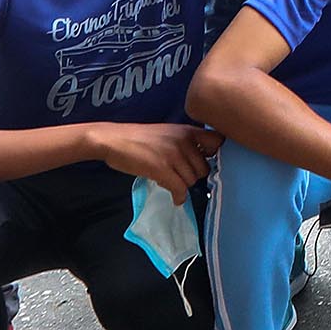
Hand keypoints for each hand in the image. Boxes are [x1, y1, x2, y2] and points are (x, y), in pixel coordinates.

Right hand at [88, 122, 221, 199]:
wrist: (113, 139)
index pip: (218, 141)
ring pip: (192, 180)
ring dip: (183, 185)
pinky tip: (176, 198)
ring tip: (171, 182)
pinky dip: (179, 197)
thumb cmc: (138, 137)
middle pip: (205, 168)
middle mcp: (184, 142)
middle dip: (194, 175)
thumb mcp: (168, 133)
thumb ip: (185, 143)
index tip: (205, 161)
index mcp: (188, 131)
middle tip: (180, 176)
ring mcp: (174, 155)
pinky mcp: (162, 169)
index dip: (214, 154)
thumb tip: (201, 159)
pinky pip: (180, 189)